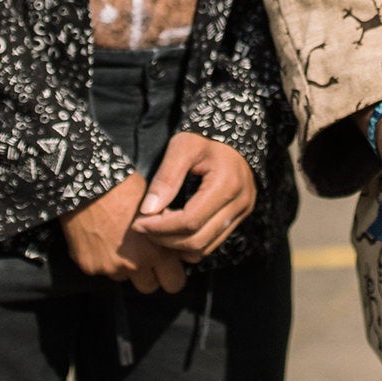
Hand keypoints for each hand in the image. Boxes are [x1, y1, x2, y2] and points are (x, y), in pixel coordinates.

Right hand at [62, 173, 186, 295]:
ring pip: (123, 278)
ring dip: (123, 266)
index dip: (172, 272)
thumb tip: (176, 244)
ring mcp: (110, 268)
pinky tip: (100, 237)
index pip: (175, 282)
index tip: (167, 263)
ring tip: (118, 240)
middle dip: (150, 276)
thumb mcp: (157, 209)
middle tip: (144, 258)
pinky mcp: (89, 266)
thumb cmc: (125, 188)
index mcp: (158, 251)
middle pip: (149, 288)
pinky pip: (100, 269)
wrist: (87, 182)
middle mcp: (135, 265)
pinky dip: (101, 258)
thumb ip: (166, 233)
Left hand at [131, 131, 257, 268]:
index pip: (190, 221)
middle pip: (198, 240)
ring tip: (157, 229)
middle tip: (144, 228)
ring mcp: (242, 212)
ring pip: (206, 247)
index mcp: (226, 185)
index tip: (139, 223)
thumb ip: (165, 178)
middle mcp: (239, 203)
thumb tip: (147, 211)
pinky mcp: (240, 217)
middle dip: (166, 240)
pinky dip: (190, 242)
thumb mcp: (181, 148)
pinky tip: (174, 230)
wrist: (232, 133)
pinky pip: (213, 242)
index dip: (161, 228)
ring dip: (177, 245)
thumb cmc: (204, 137)